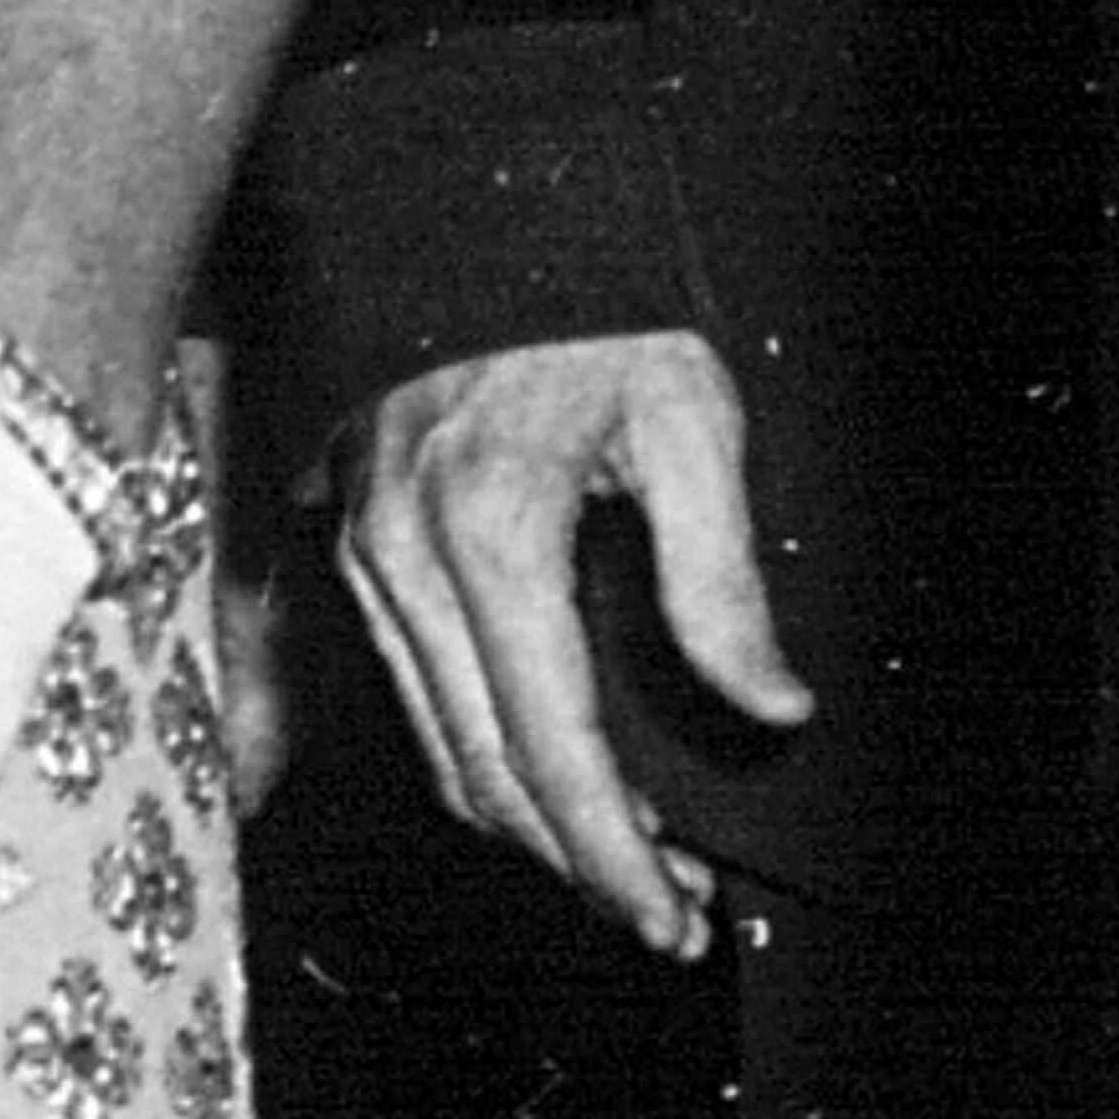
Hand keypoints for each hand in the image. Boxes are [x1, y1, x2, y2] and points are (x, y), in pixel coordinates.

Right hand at [334, 328, 807, 957]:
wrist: (470, 202)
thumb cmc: (585, 297)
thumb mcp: (687, 417)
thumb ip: (722, 579)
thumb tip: (771, 707)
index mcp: (489, 533)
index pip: (551, 749)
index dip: (612, 854)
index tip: (669, 916)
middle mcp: (403, 559)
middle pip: (482, 772)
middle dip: (575, 865)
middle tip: (662, 911)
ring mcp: (361, 555)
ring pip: (436, 744)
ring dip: (525, 824)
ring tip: (623, 856)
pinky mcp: (348, 544)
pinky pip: (404, 693)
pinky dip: (471, 759)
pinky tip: (536, 785)